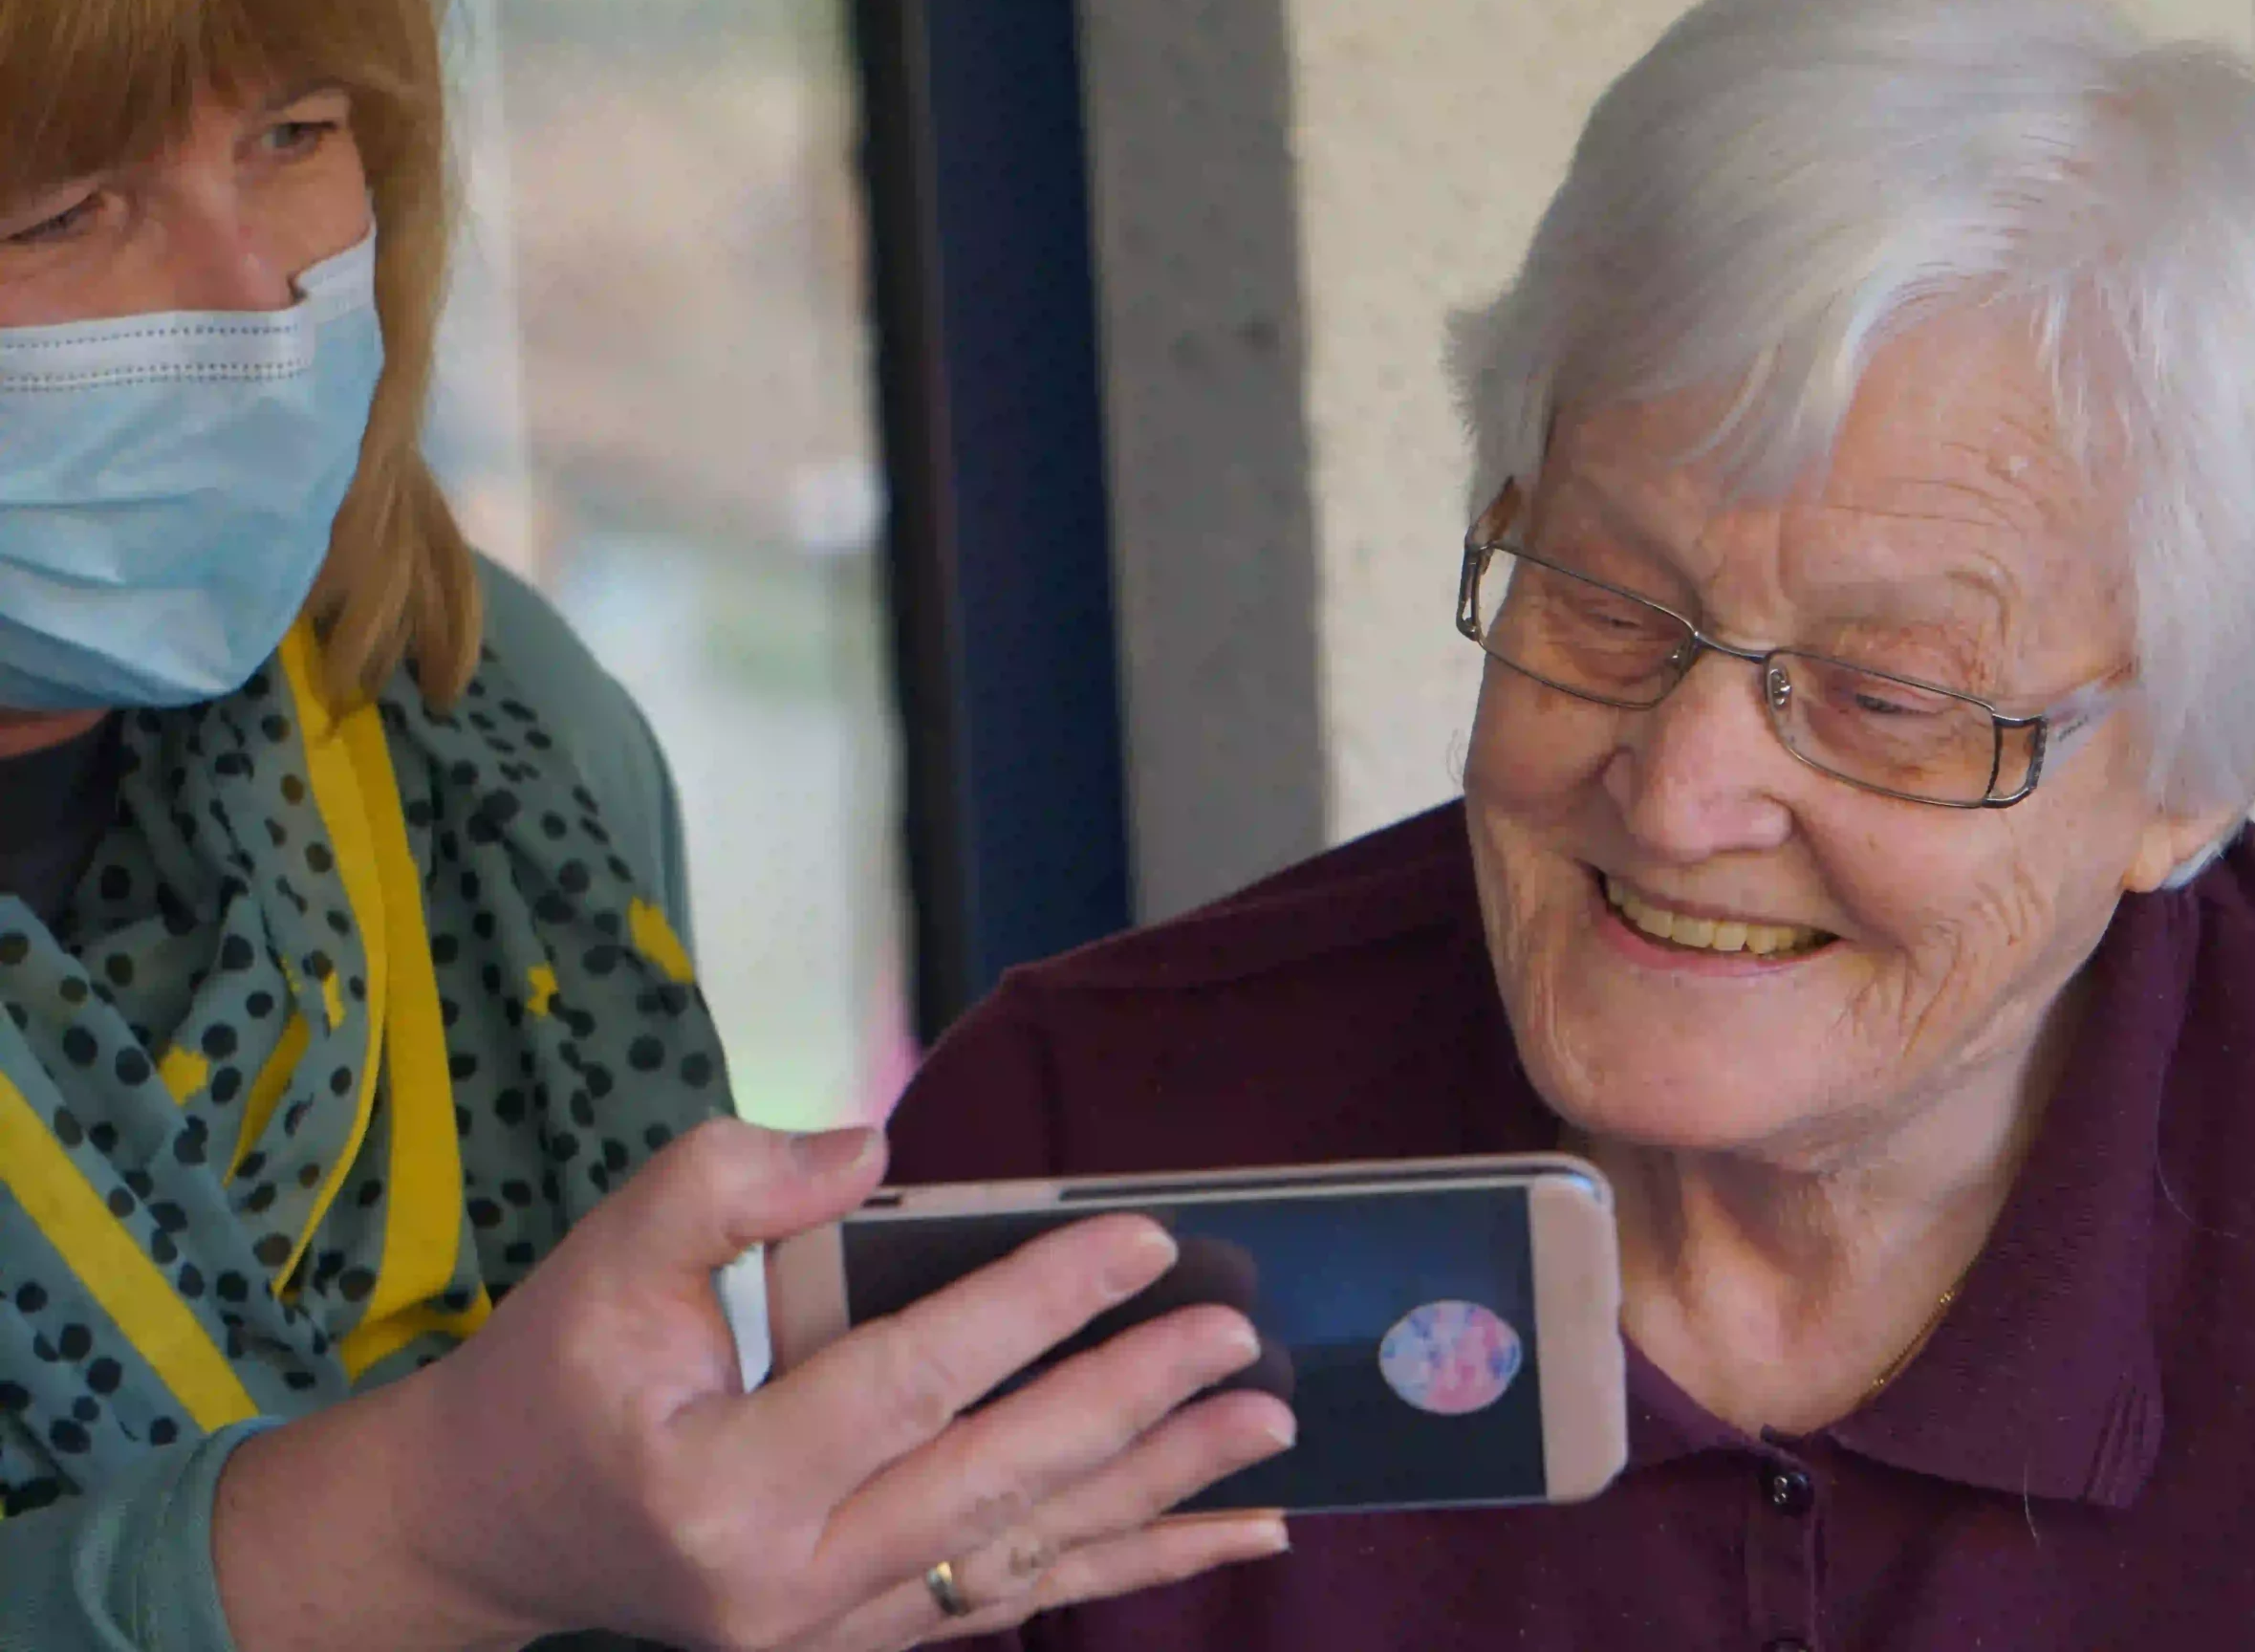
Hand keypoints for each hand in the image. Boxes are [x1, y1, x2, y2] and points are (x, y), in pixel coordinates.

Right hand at [337, 1121, 1290, 1650]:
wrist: (491, 1531)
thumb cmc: (555, 1377)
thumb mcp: (605, 1254)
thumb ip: (728, 1183)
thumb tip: (875, 1149)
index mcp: (721, 1483)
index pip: (910, 1379)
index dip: (1033, 1303)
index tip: (1142, 1239)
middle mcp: (785, 1585)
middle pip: (994, 1482)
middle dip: (1131, 1406)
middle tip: (1237, 1340)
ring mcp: (829, 1633)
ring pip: (1023, 1556)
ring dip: (1157, 1495)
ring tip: (1266, 1438)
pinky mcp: (858, 1640)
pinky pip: (1009, 1599)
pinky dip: (1119, 1564)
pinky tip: (1216, 1537)